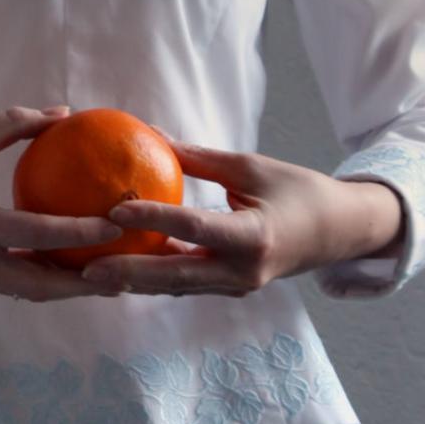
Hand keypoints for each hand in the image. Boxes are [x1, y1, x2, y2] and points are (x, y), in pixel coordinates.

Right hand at [0, 105, 123, 302]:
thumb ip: (13, 125)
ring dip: (68, 286)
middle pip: (38, 285)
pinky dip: (45, 278)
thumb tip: (63, 113)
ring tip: (111, 273)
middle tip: (127, 266)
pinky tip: (75, 264)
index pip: (33, 234)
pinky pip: (13, 283)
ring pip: (28, 291)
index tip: (116, 223)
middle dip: (85, 282)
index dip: (78, 232)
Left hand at [80, 128, 402, 296]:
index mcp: (254, 237)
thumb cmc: (297, 189)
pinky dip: (154, 276)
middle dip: (129, 273)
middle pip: (175, 275)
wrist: (338, 233)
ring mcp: (237, 287)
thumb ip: (200, 158)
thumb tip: (151, 134)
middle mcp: (244, 271)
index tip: (114, 209)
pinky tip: (120, 266)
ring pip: (176, 285)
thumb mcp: (250, 166)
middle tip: (85, 265)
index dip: (154, 218)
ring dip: (135, 280)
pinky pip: (187, 283)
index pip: (195, 227)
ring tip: (91, 272)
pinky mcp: (231, 289)